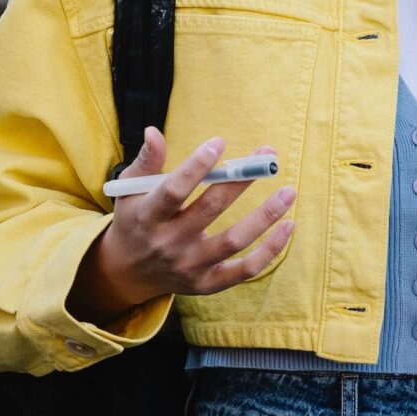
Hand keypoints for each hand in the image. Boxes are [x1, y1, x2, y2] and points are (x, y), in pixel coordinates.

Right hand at [67, 130, 296, 323]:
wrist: (128, 272)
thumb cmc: (135, 219)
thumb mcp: (129, 189)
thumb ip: (146, 161)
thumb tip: (154, 131)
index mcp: (147, 217)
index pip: (173, 191)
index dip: (196, 166)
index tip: (220, 142)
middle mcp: (169, 243)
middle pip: (210, 209)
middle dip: (241, 180)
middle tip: (267, 157)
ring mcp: (190, 266)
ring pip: (234, 241)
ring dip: (265, 216)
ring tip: (288, 191)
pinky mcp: (207, 284)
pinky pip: (245, 270)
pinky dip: (270, 251)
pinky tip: (288, 226)